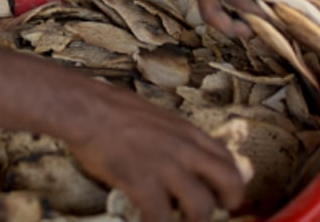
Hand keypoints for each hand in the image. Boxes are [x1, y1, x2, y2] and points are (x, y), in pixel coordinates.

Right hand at [67, 83, 244, 221]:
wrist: (86, 109)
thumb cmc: (115, 110)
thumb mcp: (158, 117)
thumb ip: (178, 137)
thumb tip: (190, 152)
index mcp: (187, 131)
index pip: (227, 158)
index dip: (232, 180)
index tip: (224, 193)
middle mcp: (183, 148)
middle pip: (228, 181)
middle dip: (229, 202)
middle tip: (216, 211)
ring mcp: (164, 166)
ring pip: (201, 206)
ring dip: (195, 221)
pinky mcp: (142, 182)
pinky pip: (161, 217)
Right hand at [191, 0, 292, 38]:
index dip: (250, 12)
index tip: (268, 19)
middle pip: (209, 11)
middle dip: (229, 29)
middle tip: (249, 33)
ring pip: (204, 12)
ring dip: (223, 25)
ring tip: (244, 27)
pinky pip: (204, 3)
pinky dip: (219, 14)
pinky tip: (235, 15)